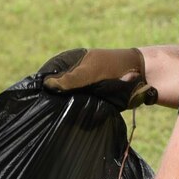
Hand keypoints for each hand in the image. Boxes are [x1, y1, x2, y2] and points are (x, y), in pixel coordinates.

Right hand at [36, 48, 156, 108]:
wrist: (138, 76)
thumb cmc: (113, 68)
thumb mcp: (89, 72)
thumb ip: (69, 79)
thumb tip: (47, 85)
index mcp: (69, 61)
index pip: (48, 72)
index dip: (43, 84)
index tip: (39, 97)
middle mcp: (72, 73)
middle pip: (55, 87)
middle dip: (54, 97)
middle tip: (49, 109)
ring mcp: (80, 86)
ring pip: (65, 98)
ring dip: (64, 105)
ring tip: (60, 114)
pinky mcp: (88, 98)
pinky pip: (77, 106)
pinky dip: (75, 111)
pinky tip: (71, 117)